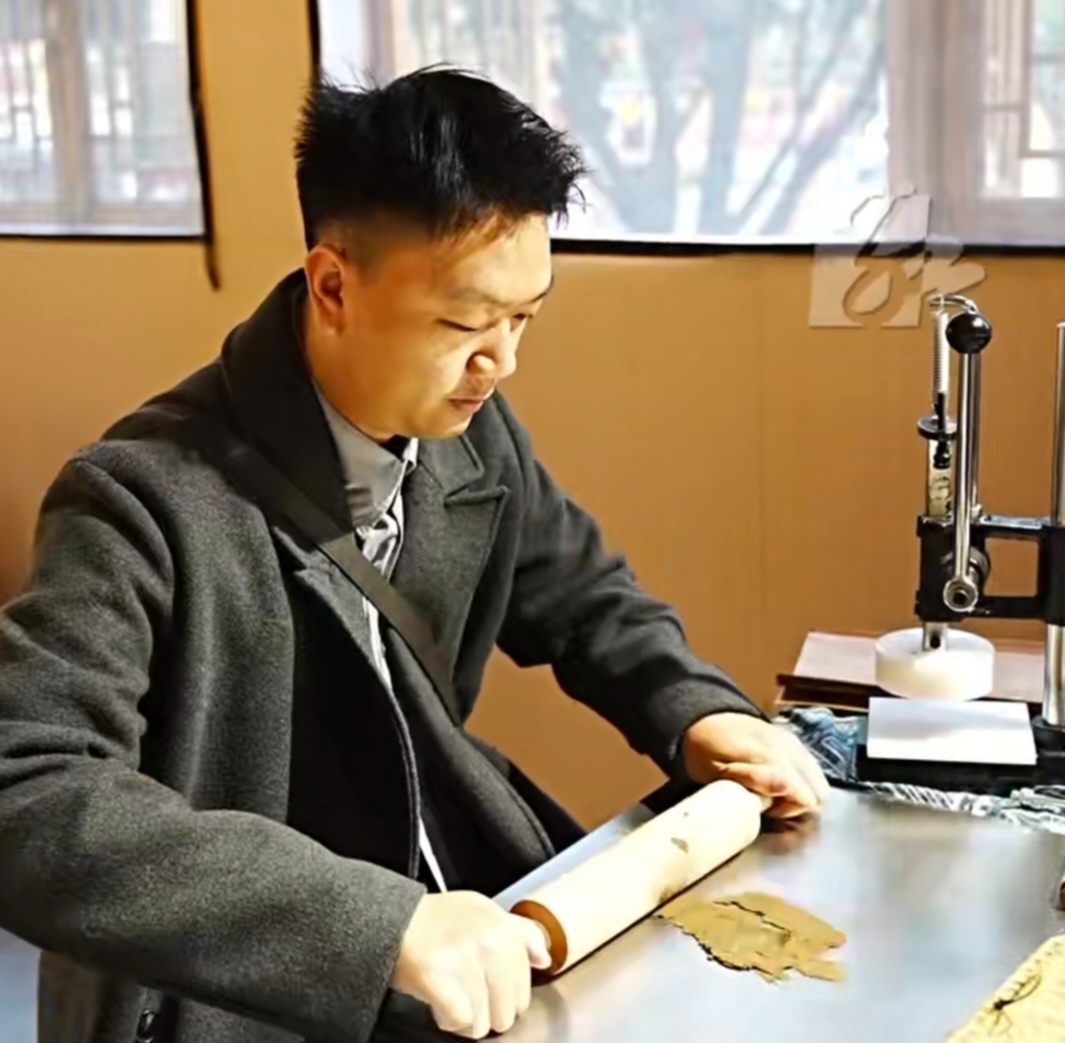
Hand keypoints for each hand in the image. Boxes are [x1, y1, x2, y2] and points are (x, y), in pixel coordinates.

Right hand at [391, 890, 551, 1038]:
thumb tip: (544, 959)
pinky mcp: (438, 977)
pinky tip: (439, 1001)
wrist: (394, 919)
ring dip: (465, 1016)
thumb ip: (520, 934)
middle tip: (467, 992)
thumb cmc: (439, 920)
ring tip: (451, 993)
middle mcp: (489, 941)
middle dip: (487, 1010)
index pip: (525, 989)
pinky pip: (459, 1021)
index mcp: (503, 926)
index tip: (488, 987)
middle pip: (507, 1011)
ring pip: (482, 1022)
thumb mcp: (484, 912)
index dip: (505, 995)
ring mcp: (464, 959)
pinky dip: (447, 1019)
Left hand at [680, 713, 829, 818]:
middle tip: (769, 804)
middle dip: (798, 806)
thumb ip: (752, 779)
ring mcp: (794, 742)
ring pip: (820, 782)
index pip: (805, 794)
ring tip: (773, 794)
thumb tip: (785, 788)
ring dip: (801, 794)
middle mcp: (790, 747)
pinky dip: (802, 782)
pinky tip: (778, 782)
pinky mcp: (794, 741)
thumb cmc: (705, 751)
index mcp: (771, 755)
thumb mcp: (716, 770)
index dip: (787, 810)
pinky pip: (813, 769)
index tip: (764, 809)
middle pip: (819, 792)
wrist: (705, 718)